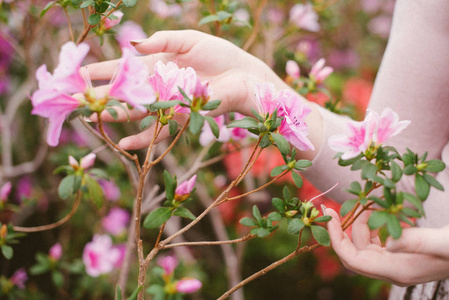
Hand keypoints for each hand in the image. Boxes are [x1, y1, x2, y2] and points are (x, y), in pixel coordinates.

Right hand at [85, 30, 287, 149]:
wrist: (244, 75)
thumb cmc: (220, 55)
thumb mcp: (188, 39)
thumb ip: (162, 41)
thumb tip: (133, 46)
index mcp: (158, 65)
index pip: (124, 68)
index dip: (102, 70)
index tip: (80, 72)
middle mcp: (158, 86)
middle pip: (125, 92)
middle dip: (101, 94)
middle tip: (75, 98)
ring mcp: (168, 103)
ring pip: (136, 112)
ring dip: (115, 114)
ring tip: (93, 116)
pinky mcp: (181, 117)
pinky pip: (158, 130)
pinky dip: (141, 139)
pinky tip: (123, 145)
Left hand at [325, 207, 448, 285]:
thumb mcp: (444, 242)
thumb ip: (417, 242)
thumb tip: (388, 242)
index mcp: (397, 270)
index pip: (353, 260)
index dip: (336, 239)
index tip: (329, 215)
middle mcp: (392, 270)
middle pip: (354, 252)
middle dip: (343, 230)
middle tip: (337, 206)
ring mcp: (397, 263)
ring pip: (365, 244)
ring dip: (362, 223)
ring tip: (370, 203)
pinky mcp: (402, 254)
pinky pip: (378, 241)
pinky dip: (375, 225)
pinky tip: (383, 211)